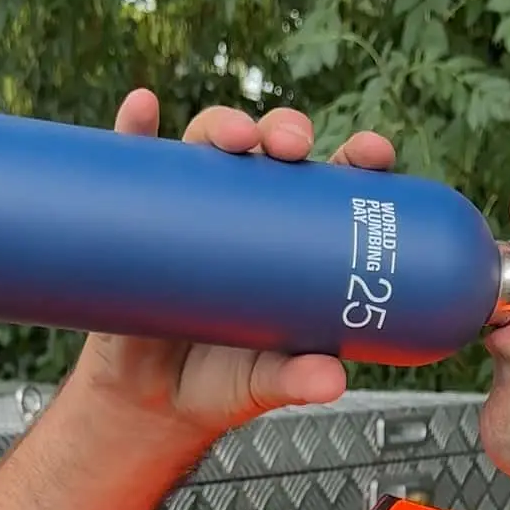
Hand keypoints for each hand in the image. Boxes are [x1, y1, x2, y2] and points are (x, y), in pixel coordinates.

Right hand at [67, 89, 397, 450]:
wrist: (150, 403)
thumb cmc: (224, 382)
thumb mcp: (265, 383)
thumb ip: (298, 381)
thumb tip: (333, 380)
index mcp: (295, 236)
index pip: (334, 183)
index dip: (357, 157)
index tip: (374, 153)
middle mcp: (246, 209)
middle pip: (274, 151)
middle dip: (287, 131)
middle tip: (293, 146)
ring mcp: (191, 208)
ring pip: (210, 147)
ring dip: (224, 124)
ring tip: (231, 136)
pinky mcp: (138, 217)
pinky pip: (135, 164)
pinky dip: (134, 129)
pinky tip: (140, 107)